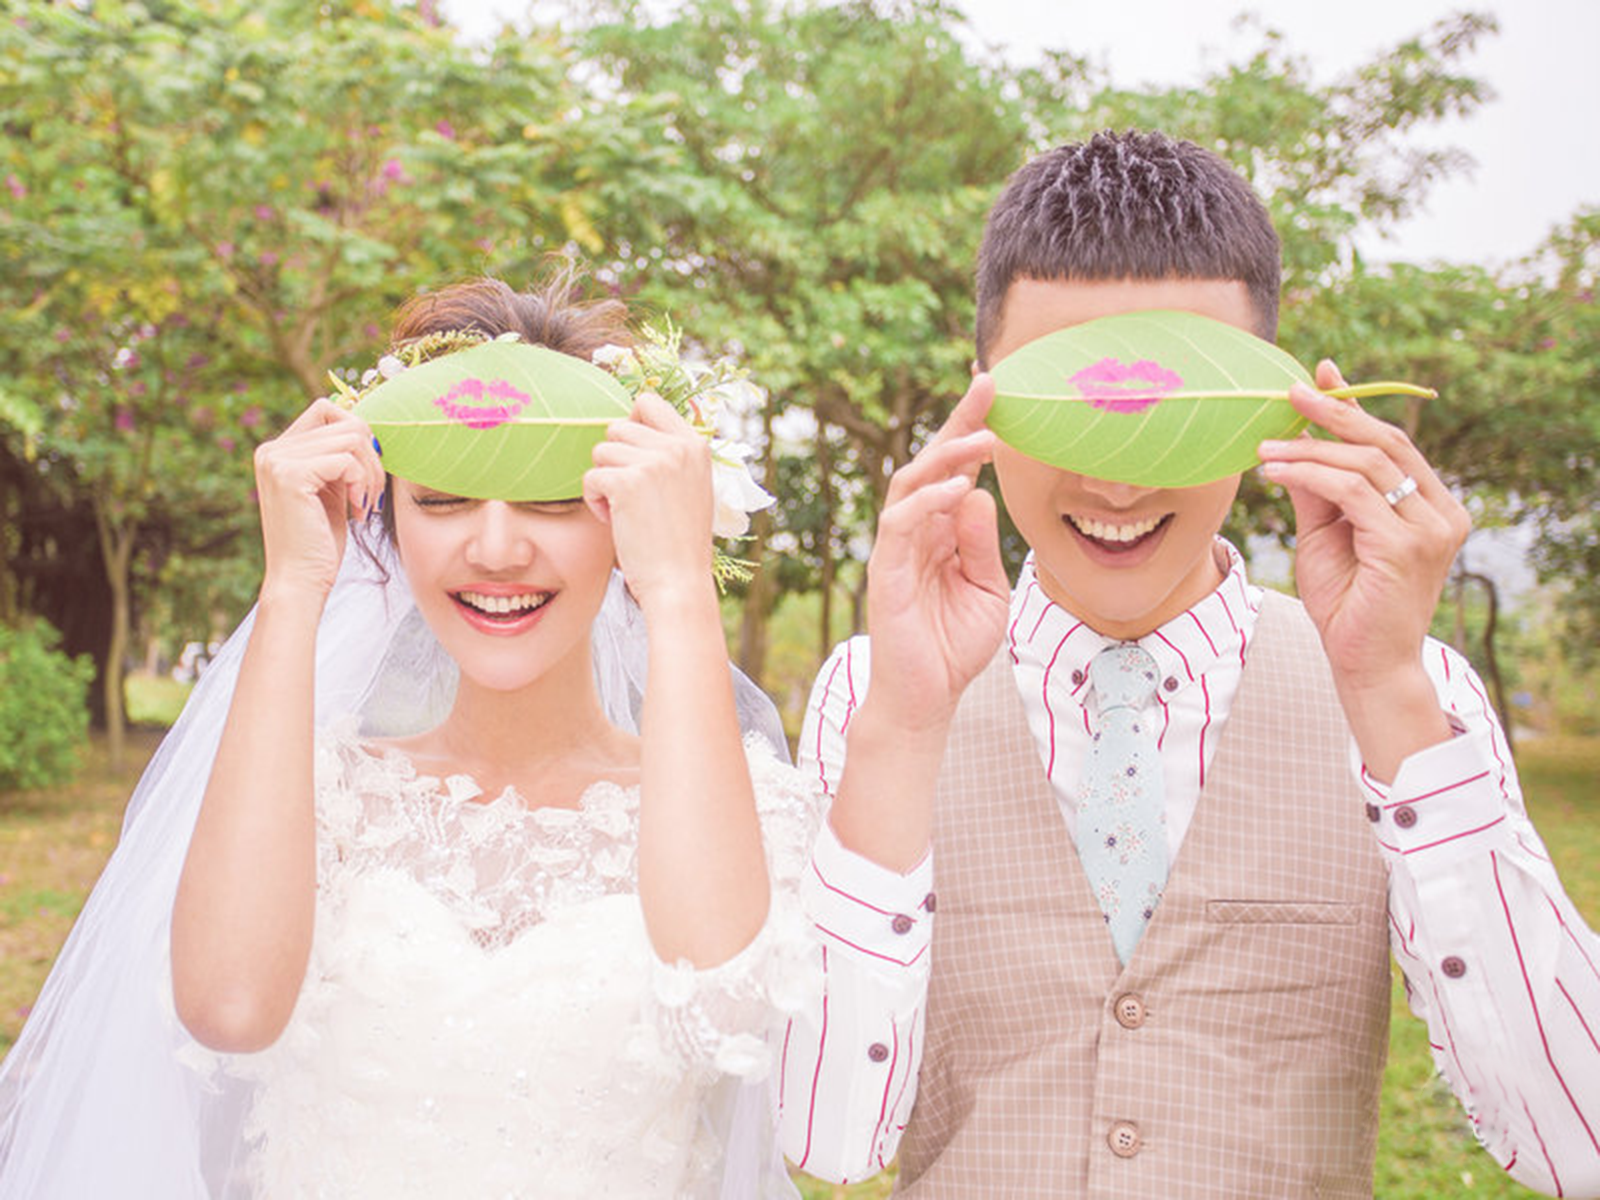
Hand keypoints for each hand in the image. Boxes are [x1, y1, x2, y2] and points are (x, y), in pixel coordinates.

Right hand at [252, 399, 384, 604]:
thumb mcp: (331, 489)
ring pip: (352, 438)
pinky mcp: (290, 475)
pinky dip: (362, 484)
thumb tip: (366, 426)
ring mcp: (277, 460)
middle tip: (372, 493)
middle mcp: (271, 449)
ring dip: (371, 473)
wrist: (300, 580)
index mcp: (277, 450)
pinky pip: (347, 460)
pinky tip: (357, 510)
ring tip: (366, 503)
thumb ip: (339, 457)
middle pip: (346, 422)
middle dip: (372, 457)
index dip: (358, 434)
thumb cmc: (319, 541)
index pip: (326, 409)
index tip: (367, 471)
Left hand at [583, 393, 714, 611]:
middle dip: (614, 461)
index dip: (631, 425)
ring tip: (623, 511)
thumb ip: (671, 457)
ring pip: (601, 451)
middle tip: (628, 496)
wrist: (679, 582)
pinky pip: (591, 476)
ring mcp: (654, 462)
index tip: (630, 458)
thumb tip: (632, 426)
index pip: (648, 403)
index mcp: (695, 445)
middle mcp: (677, 447)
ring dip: (603, 481)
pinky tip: (614, 520)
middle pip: (618, 428)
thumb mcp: (691, 488)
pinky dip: (594, 501)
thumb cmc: (679, 543)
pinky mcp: (628, 482)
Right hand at [863, 373, 1010, 732]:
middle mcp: (915, 533)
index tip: (999, 394)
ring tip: (983, 439)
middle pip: (929, 463)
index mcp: (940, 533)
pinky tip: (959, 489)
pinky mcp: (886, 572)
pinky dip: (928, 502)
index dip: (972, 431)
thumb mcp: (986, 590)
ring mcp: (897, 550)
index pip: (954, 471)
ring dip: (946, 457)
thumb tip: (979, 493)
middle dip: (958, 422)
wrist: (926, 699)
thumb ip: (982, 544)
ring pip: (910, 484)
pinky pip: (900, 524)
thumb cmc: (953, 647)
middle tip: (989, 386)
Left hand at [1257, 361, 1467, 775]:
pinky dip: (1310, 475)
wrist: (1365, 663)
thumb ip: (1318, 489)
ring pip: (1366, 464)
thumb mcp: (1327, 534)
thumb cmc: (1347, 602)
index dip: (1354, 407)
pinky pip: (1352, 493)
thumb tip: (1294, 440)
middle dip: (1334, 413)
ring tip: (1264, 448)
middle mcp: (1442, 511)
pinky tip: (1276, 472)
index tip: (1319, 376)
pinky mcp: (1406, 546)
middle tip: (1289, 392)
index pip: (1392, 442)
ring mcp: (1431, 528)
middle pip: (1386, 442)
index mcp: (1431, 504)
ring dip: (1309, 449)